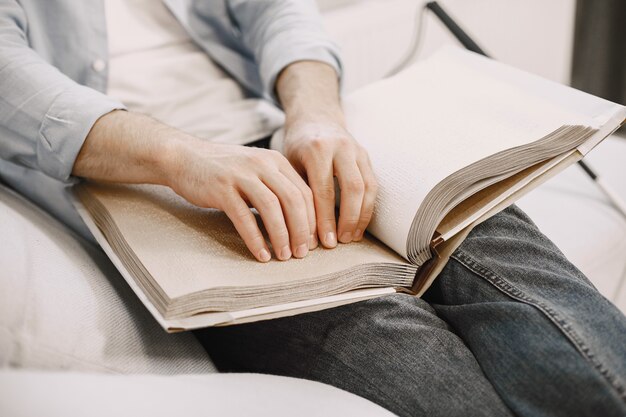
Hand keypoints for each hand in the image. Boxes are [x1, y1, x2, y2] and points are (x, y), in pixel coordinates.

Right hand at [166, 140, 316, 261]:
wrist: (184, 157)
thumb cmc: (224, 171)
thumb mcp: (256, 172)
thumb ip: (278, 189)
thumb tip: (302, 223)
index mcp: (276, 161)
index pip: (305, 192)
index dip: (313, 220)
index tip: (314, 242)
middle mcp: (262, 165)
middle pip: (293, 199)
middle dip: (302, 230)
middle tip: (303, 253)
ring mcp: (241, 175)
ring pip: (272, 208)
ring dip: (282, 235)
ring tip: (284, 256)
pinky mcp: (221, 188)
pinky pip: (244, 217)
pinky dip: (255, 238)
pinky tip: (261, 254)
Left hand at [283, 118, 377, 246]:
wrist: (316, 117)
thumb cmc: (298, 145)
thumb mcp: (290, 163)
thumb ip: (299, 191)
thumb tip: (303, 231)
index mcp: (317, 149)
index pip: (324, 190)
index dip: (326, 219)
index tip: (323, 241)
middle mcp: (341, 147)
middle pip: (352, 189)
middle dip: (348, 219)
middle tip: (340, 242)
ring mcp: (357, 150)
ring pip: (368, 187)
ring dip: (362, 216)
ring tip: (352, 237)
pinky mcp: (367, 156)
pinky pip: (373, 185)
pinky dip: (368, 207)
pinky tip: (359, 225)